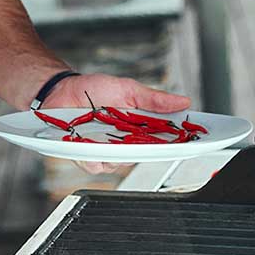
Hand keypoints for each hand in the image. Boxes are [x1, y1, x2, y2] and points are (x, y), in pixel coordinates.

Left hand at [43, 73, 191, 175]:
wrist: (61, 90)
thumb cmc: (93, 90)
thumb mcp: (127, 89)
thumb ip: (153, 99)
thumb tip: (183, 101)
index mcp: (138, 128)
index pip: (164, 140)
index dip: (179, 143)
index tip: (194, 141)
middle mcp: (124, 143)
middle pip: (144, 156)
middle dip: (148, 150)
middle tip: (149, 139)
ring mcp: (105, 151)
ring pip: (119, 163)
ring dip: (116, 152)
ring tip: (110, 136)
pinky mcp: (85, 156)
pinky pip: (95, 164)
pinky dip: (94, 156)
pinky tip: (90, 145)